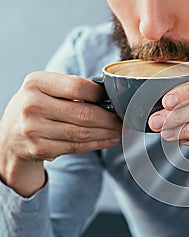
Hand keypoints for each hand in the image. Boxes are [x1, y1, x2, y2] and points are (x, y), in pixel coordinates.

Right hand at [0, 71, 121, 195]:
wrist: (8, 137)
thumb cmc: (35, 108)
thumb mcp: (44, 89)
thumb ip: (71, 89)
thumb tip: (110, 95)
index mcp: (36, 83)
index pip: (78, 87)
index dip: (101, 94)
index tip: (114, 99)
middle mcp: (32, 105)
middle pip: (84, 113)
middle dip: (110, 119)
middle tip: (124, 119)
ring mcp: (34, 129)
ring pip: (83, 132)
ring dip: (107, 133)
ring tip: (121, 130)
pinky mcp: (40, 149)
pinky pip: (77, 146)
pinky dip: (97, 143)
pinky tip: (110, 139)